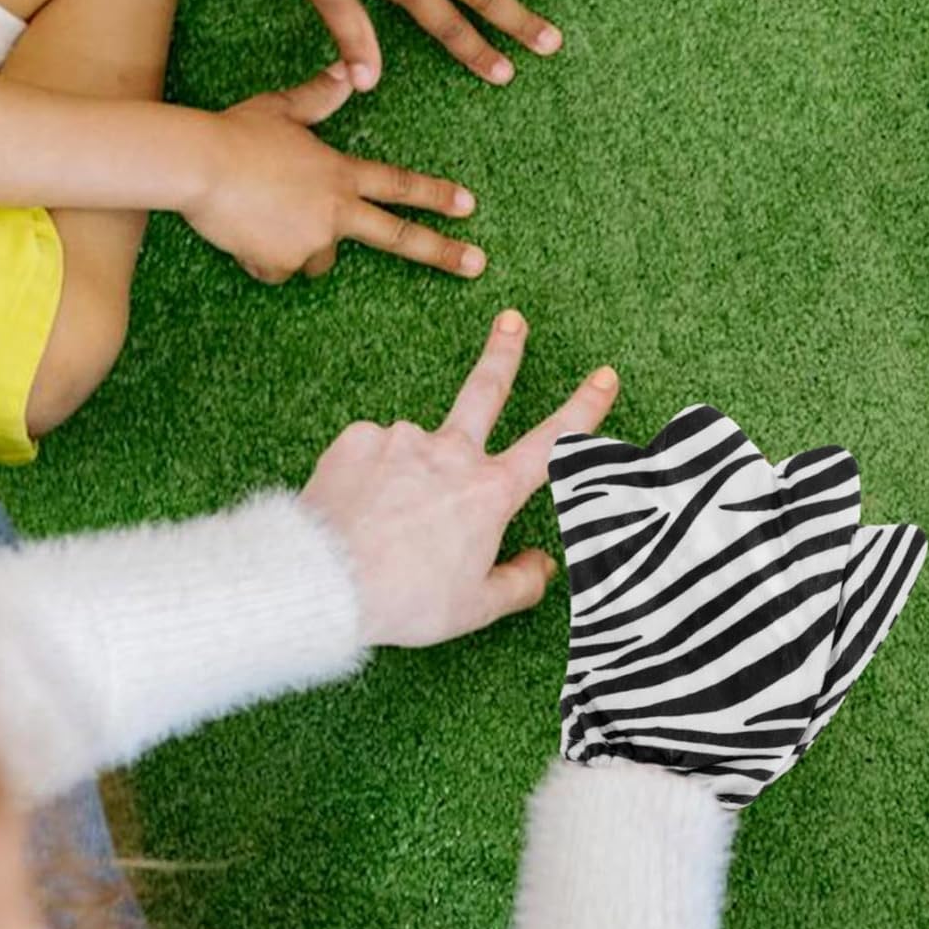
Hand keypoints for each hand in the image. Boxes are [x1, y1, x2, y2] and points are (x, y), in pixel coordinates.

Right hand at [183, 66, 482, 283]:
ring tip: (262, 214)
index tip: (468, 205)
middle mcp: (336, 211)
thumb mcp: (280, 108)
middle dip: (443, 252)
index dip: (436, 195)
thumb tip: (347, 73)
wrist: (196, 164)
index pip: (399, 184)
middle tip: (477, 265)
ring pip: (319, 257)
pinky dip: (263, 257)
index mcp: (340, 172)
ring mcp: (313, 241)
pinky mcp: (283, 264)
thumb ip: (317, 98)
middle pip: (399, 237)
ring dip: (299, 244)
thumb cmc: (235, 132)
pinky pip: (278, 269)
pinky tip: (241, 230)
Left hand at [301, 311, 620, 646]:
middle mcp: (451, 453)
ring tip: (386, 523)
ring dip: (409, 474)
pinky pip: (373, 455)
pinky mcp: (357, 440)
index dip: (584, 409)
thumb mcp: (476, 607)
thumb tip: (542, 563)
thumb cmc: (406, 598)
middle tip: (512, 321)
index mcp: (490, 492)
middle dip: (504, 352)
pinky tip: (359, 510)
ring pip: (416, 450)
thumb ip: (520, 583)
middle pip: (486, 390)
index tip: (603, 378)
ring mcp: (402, 439)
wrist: (325, 581)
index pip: (551, 443)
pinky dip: (371, 478)